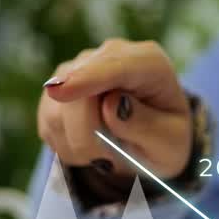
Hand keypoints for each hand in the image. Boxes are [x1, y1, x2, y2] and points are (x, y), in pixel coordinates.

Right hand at [36, 39, 192, 176]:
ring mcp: (79, 68)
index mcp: (149, 62)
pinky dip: (67, 145)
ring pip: (58, 109)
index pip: (116, 66)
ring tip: (107, 152)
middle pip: (78, 89)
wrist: (152, 139)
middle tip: (110, 161)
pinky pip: (48, 122)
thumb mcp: (170, 142)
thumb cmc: (165, 138)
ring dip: (79, 145)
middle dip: (87, 134)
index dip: (88, 78)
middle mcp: (110, 56)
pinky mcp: (57, 88)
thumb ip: (145, 125)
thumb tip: (112, 105)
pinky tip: (90, 146)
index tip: (60, 92)